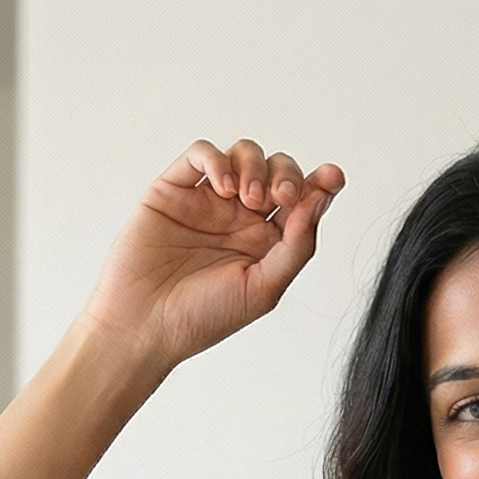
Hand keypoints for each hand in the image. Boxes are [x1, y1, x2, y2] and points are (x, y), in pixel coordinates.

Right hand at [81, 138, 344, 372]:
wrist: (146, 324)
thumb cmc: (204, 317)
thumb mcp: (264, 288)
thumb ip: (296, 246)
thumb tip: (320, 201)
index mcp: (267, 243)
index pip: (301, 203)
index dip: (320, 185)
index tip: (333, 177)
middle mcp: (240, 218)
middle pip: (277, 170)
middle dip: (287, 174)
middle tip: (281, 198)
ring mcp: (208, 201)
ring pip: (243, 154)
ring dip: (255, 166)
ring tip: (248, 199)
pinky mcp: (175, 189)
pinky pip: (201, 154)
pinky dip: (218, 159)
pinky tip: (224, 187)